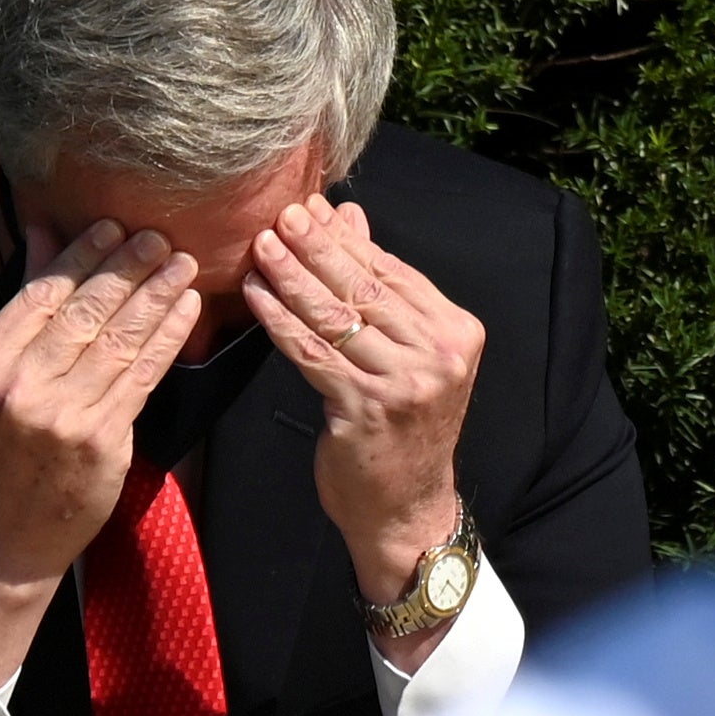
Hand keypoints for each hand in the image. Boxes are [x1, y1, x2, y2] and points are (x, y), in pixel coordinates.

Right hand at [0, 220, 202, 690]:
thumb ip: (20, 309)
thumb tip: (44, 234)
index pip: (39, 296)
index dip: (81, 257)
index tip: (112, 226)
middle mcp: (19, 387)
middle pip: (84, 312)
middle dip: (127, 268)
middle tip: (160, 234)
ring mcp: (61, 416)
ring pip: (119, 340)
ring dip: (156, 296)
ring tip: (183, 262)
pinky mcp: (101, 441)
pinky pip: (143, 377)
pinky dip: (167, 339)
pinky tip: (186, 310)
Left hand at [242, 198, 483, 656]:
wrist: (407, 507)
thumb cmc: (402, 428)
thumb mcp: (406, 355)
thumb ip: (383, 291)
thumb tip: (352, 217)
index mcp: (458, 331)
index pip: (394, 273)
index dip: (347, 239)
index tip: (310, 208)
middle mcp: (440, 353)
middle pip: (366, 288)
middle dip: (318, 247)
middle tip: (282, 214)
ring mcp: (407, 382)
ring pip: (337, 317)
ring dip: (293, 277)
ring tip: (262, 246)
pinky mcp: (367, 408)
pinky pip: (313, 353)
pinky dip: (280, 321)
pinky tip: (256, 297)